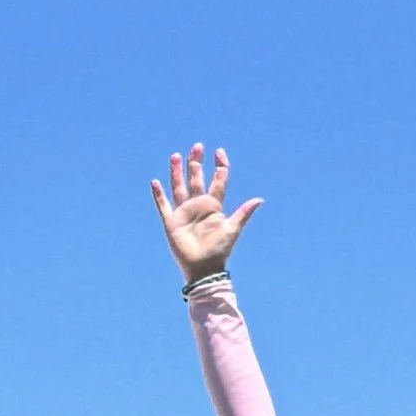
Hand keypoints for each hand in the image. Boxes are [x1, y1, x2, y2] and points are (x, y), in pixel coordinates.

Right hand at [151, 142, 260, 284]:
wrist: (204, 269)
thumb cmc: (219, 251)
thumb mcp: (232, 229)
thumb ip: (243, 213)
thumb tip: (260, 199)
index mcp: (214, 206)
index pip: (217, 181)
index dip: (219, 166)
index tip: (219, 152)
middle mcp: (198, 206)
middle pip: (196, 179)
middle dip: (196, 163)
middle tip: (197, 147)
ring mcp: (184, 213)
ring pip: (179, 187)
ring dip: (177, 172)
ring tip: (176, 155)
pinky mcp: (171, 223)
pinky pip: (163, 206)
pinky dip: (158, 195)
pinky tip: (155, 182)